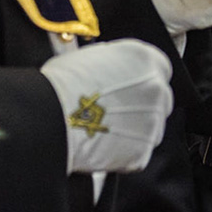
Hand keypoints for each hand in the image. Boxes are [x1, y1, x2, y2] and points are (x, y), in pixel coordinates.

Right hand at [40, 39, 172, 174]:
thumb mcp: (90, 56)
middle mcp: (156, 88)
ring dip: (134, 130)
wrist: (50, 116)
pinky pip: (138, 154)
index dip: (144, 80)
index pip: (161, 69)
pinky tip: (102, 147)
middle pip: (159, 100)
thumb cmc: (61, 84)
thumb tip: (112, 70)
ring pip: (151, 129)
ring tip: (105, 132)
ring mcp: (152, 122)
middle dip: (142, 107)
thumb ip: (114, 63)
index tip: (132, 88)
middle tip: (115, 112)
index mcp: (144, 59)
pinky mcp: (142, 152)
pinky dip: (123, 154)